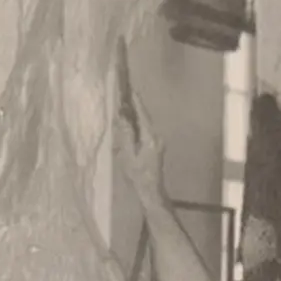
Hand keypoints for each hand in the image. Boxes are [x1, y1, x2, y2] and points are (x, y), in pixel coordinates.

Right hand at [113, 88, 166, 205]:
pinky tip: (129, 124)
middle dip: (135, 106)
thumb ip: (126, 135)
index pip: (142, 114)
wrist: (151, 192)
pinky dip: (137, 124)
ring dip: (135, 115)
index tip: (130, 88)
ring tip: (124, 106)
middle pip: (145, 117)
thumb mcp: (128, 155)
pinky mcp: (155, 147)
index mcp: (150, 137)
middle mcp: (157, 136)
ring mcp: (158, 142)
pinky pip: (145, 130)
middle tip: (124, 94)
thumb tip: (123, 116)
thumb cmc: (138, 176)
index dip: (136, 101)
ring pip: (145, 123)